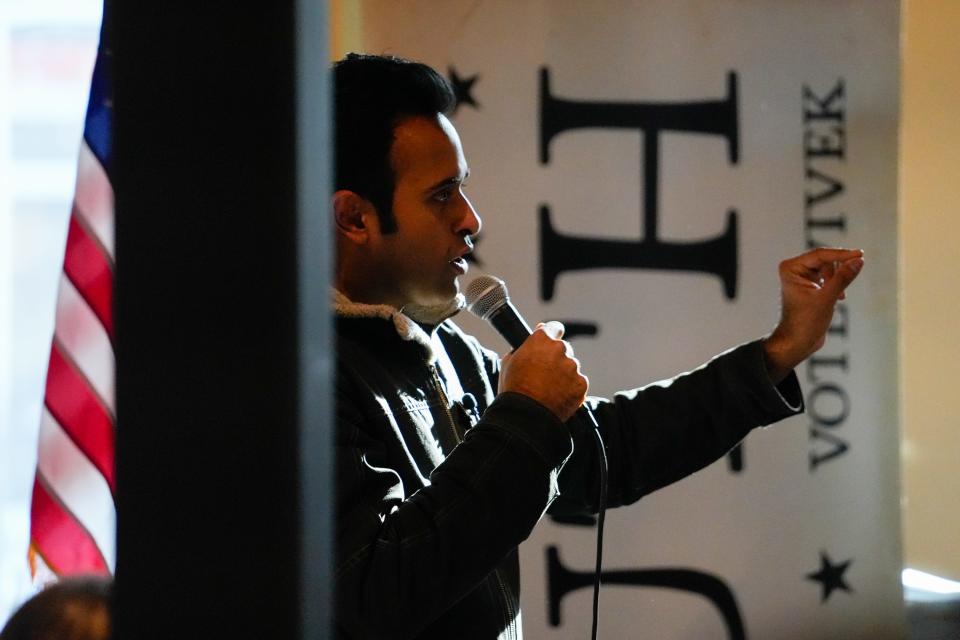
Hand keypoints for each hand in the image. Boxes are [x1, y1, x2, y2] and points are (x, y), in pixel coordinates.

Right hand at [499, 321, 588, 421]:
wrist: (526, 416)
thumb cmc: (514, 389)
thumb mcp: (509, 362)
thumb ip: (523, 350)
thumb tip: (527, 347)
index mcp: (542, 340)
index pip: (554, 328)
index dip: (551, 335)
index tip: (550, 341)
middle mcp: (560, 349)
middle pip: (563, 349)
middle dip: (556, 359)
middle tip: (544, 374)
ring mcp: (573, 367)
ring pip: (570, 367)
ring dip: (563, 375)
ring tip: (548, 389)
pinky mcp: (581, 384)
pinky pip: (577, 383)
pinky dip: (570, 389)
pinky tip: (557, 397)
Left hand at [763, 247, 863, 382]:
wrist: (797, 342)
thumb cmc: (805, 322)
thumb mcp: (827, 298)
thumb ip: (843, 278)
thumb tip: (859, 260)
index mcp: (791, 268)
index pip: (820, 255)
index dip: (841, 254)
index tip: (861, 254)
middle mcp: (794, 270)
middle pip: (825, 260)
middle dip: (838, 271)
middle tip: (849, 280)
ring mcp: (801, 277)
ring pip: (828, 268)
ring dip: (837, 279)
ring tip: (839, 296)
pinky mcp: (810, 286)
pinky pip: (828, 277)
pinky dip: (836, 285)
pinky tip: (839, 298)